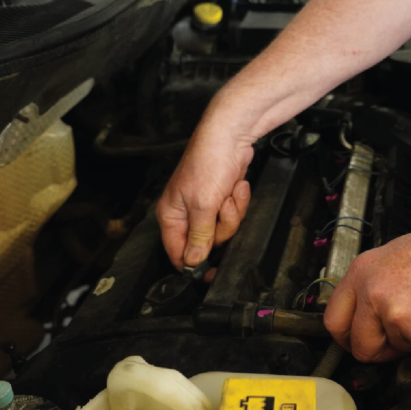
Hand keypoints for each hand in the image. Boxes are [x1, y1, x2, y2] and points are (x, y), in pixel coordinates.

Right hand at [157, 125, 253, 269]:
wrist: (230, 137)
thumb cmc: (208, 161)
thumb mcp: (203, 205)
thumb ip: (199, 236)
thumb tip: (193, 261)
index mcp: (171, 216)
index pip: (178, 252)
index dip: (195, 264)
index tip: (211, 272)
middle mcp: (186, 213)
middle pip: (206, 243)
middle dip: (222, 228)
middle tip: (222, 208)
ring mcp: (205, 206)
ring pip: (223, 230)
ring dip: (233, 213)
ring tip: (229, 193)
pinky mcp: (222, 199)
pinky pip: (233, 215)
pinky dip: (239, 202)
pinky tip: (236, 187)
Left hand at [324, 207, 410, 361]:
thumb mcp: (394, 258)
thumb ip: (372, 288)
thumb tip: (365, 320)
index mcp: (362, 273)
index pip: (334, 320)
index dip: (348, 338)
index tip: (358, 342)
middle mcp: (374, 295)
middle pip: (362, 346)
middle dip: (380, 350)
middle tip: (400, 339)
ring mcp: (398, 317)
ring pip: (398, 349)